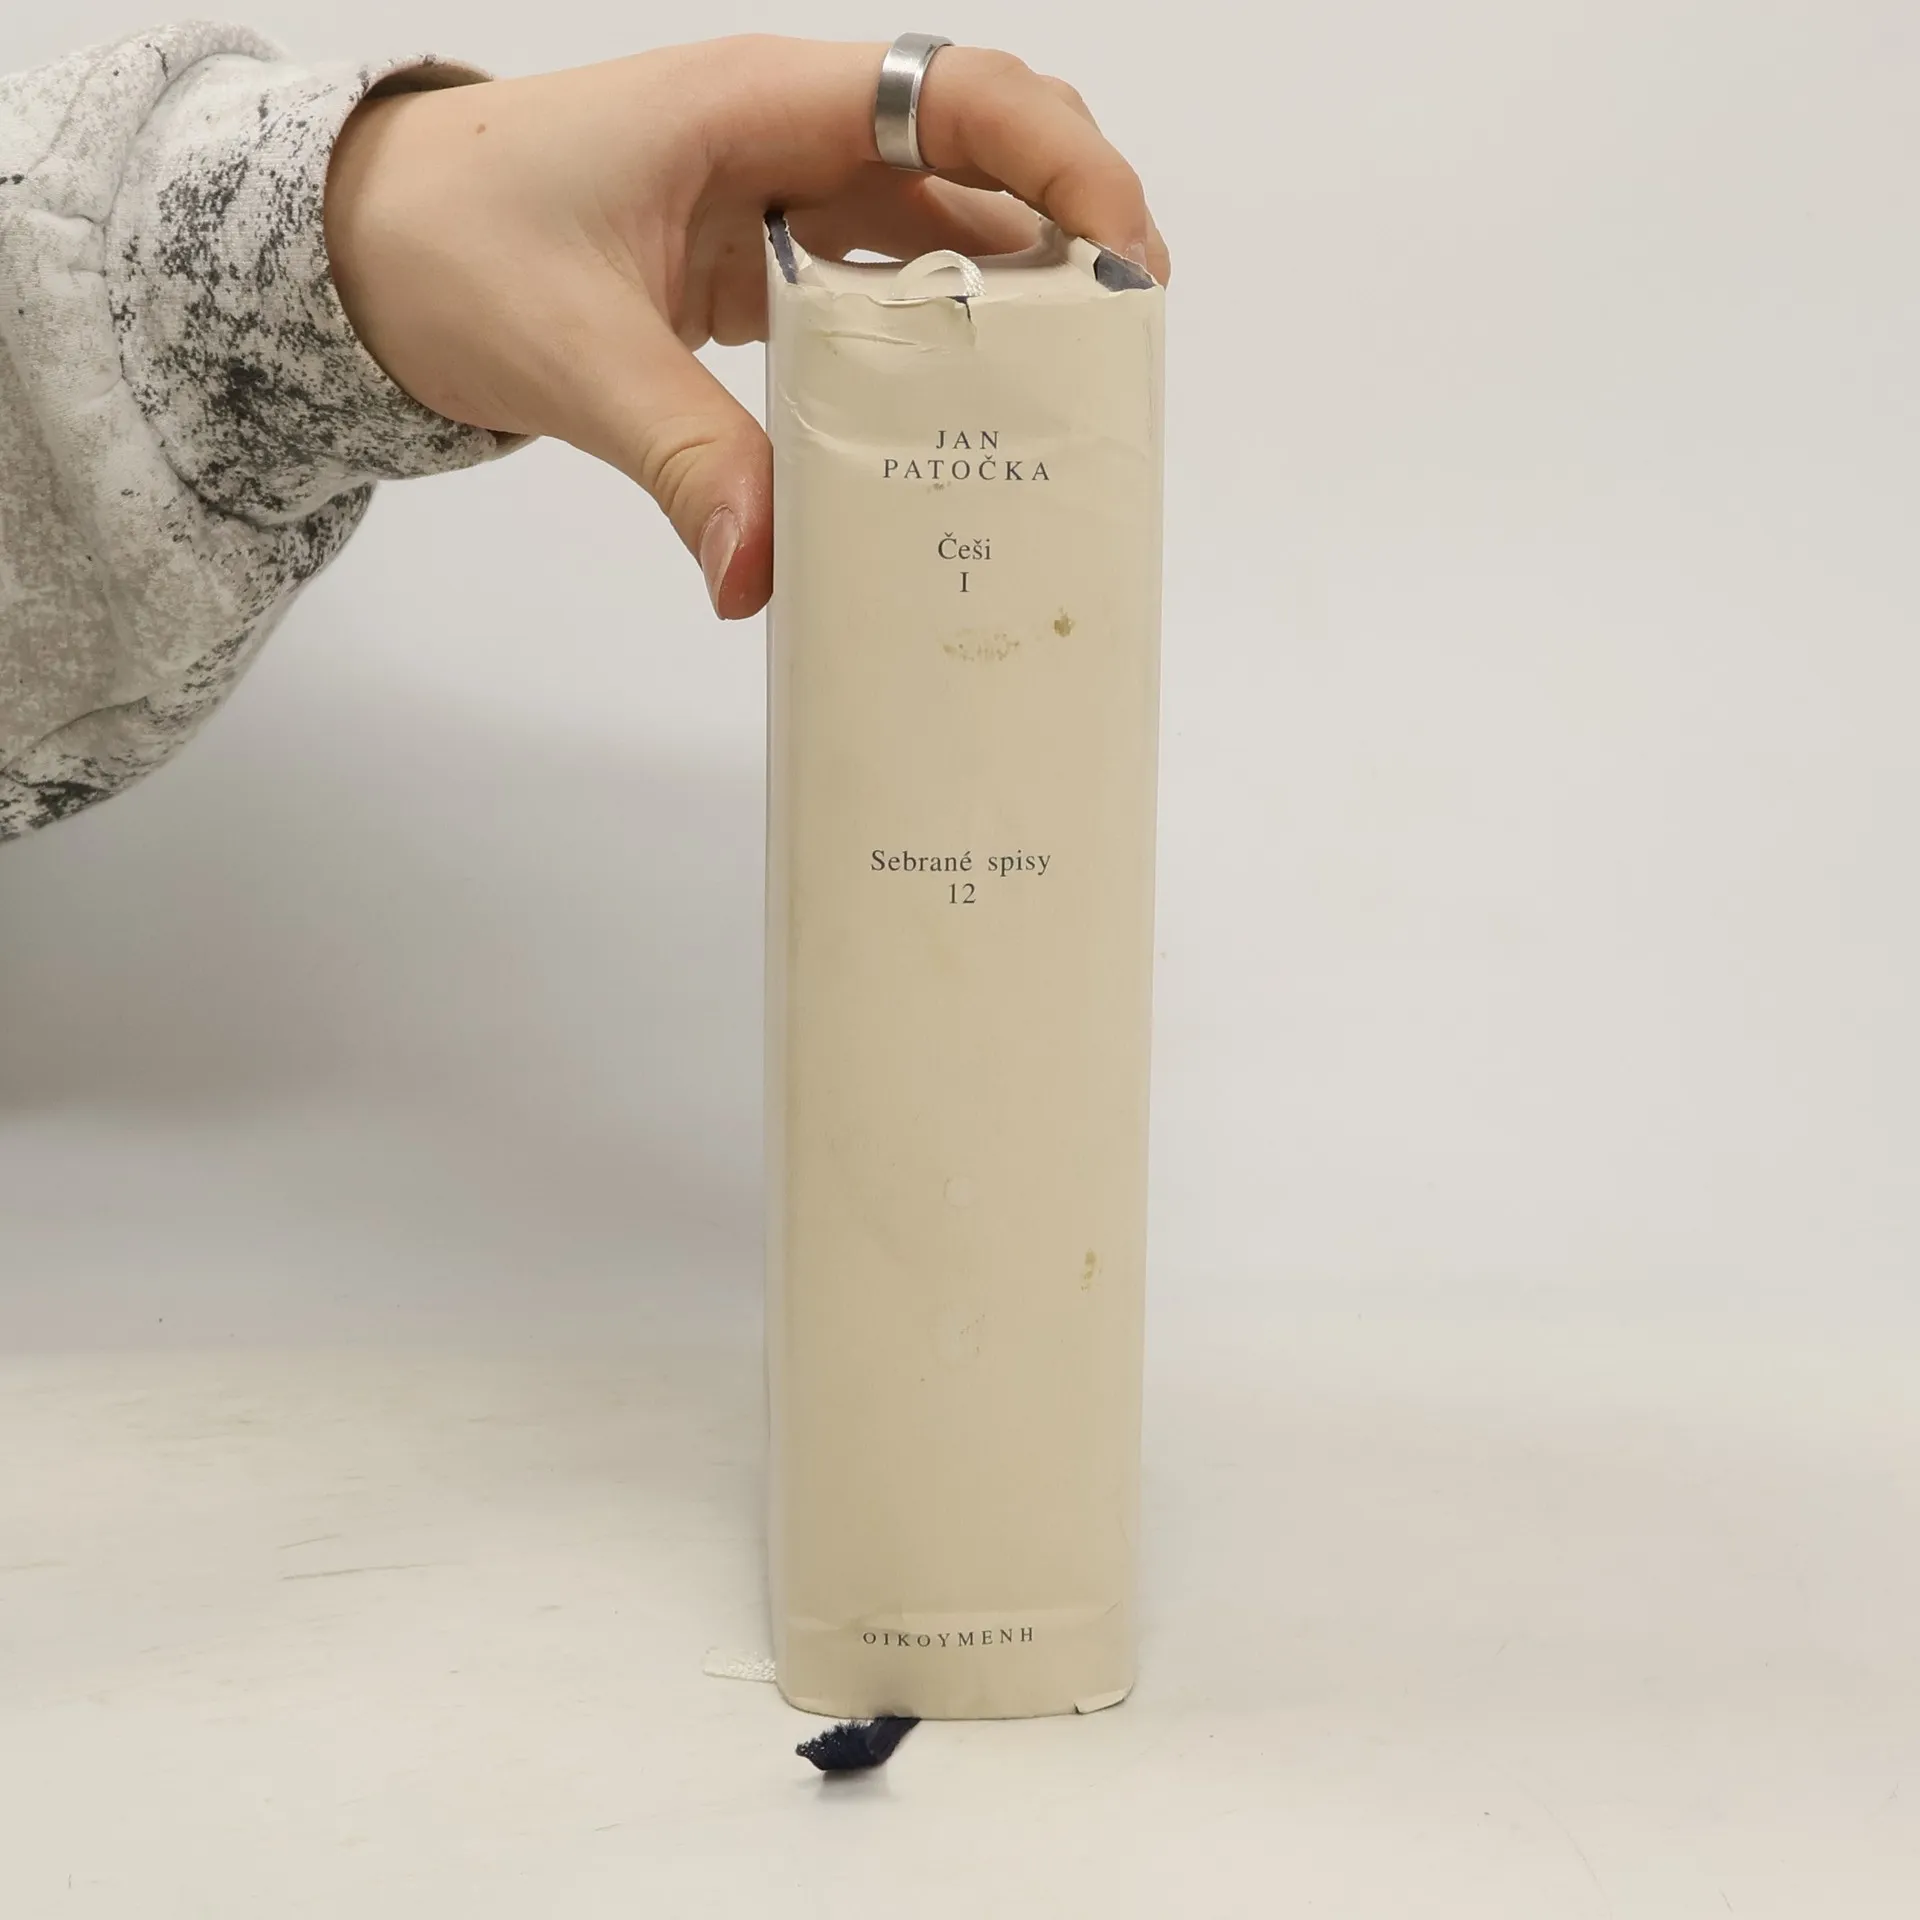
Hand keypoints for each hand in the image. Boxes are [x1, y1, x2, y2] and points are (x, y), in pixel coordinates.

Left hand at [324, 36, 1169, 618]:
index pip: (955, 98)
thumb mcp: (574, 353)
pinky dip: (931, 340)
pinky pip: (879, 286)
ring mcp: (778, 195)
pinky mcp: (761, 258)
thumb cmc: (447, 241)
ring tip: (1066, 394)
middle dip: (1065, 229)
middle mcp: (787, 134)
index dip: (1063, 161)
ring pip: (936, 224)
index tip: (1126, 253)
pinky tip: (958, 414)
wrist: (361, 241)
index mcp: (758, 105)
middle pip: (974, 153)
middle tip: (1122, 339)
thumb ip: (687, 459)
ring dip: (1006, 297)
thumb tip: (761, 580)